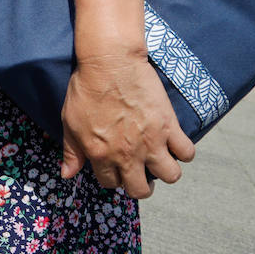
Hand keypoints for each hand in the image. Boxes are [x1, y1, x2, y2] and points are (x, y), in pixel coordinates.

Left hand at [60, 50, 195, 198]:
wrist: (110, 62)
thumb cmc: (86, 88)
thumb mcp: (69, 121)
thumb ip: (71, 151)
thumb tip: (67, 174)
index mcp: (101, 154)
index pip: (110, 183)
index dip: (112, 177)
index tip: (115, 168)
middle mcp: (127, 154)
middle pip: (140, 190)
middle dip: (140, 185)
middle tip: (139, 171)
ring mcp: (151, 141)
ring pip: (170, 176)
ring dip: (165, 171)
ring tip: (159, 159)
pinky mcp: (169, 126)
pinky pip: (187, 152)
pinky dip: (184, 151)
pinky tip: (174, 143)